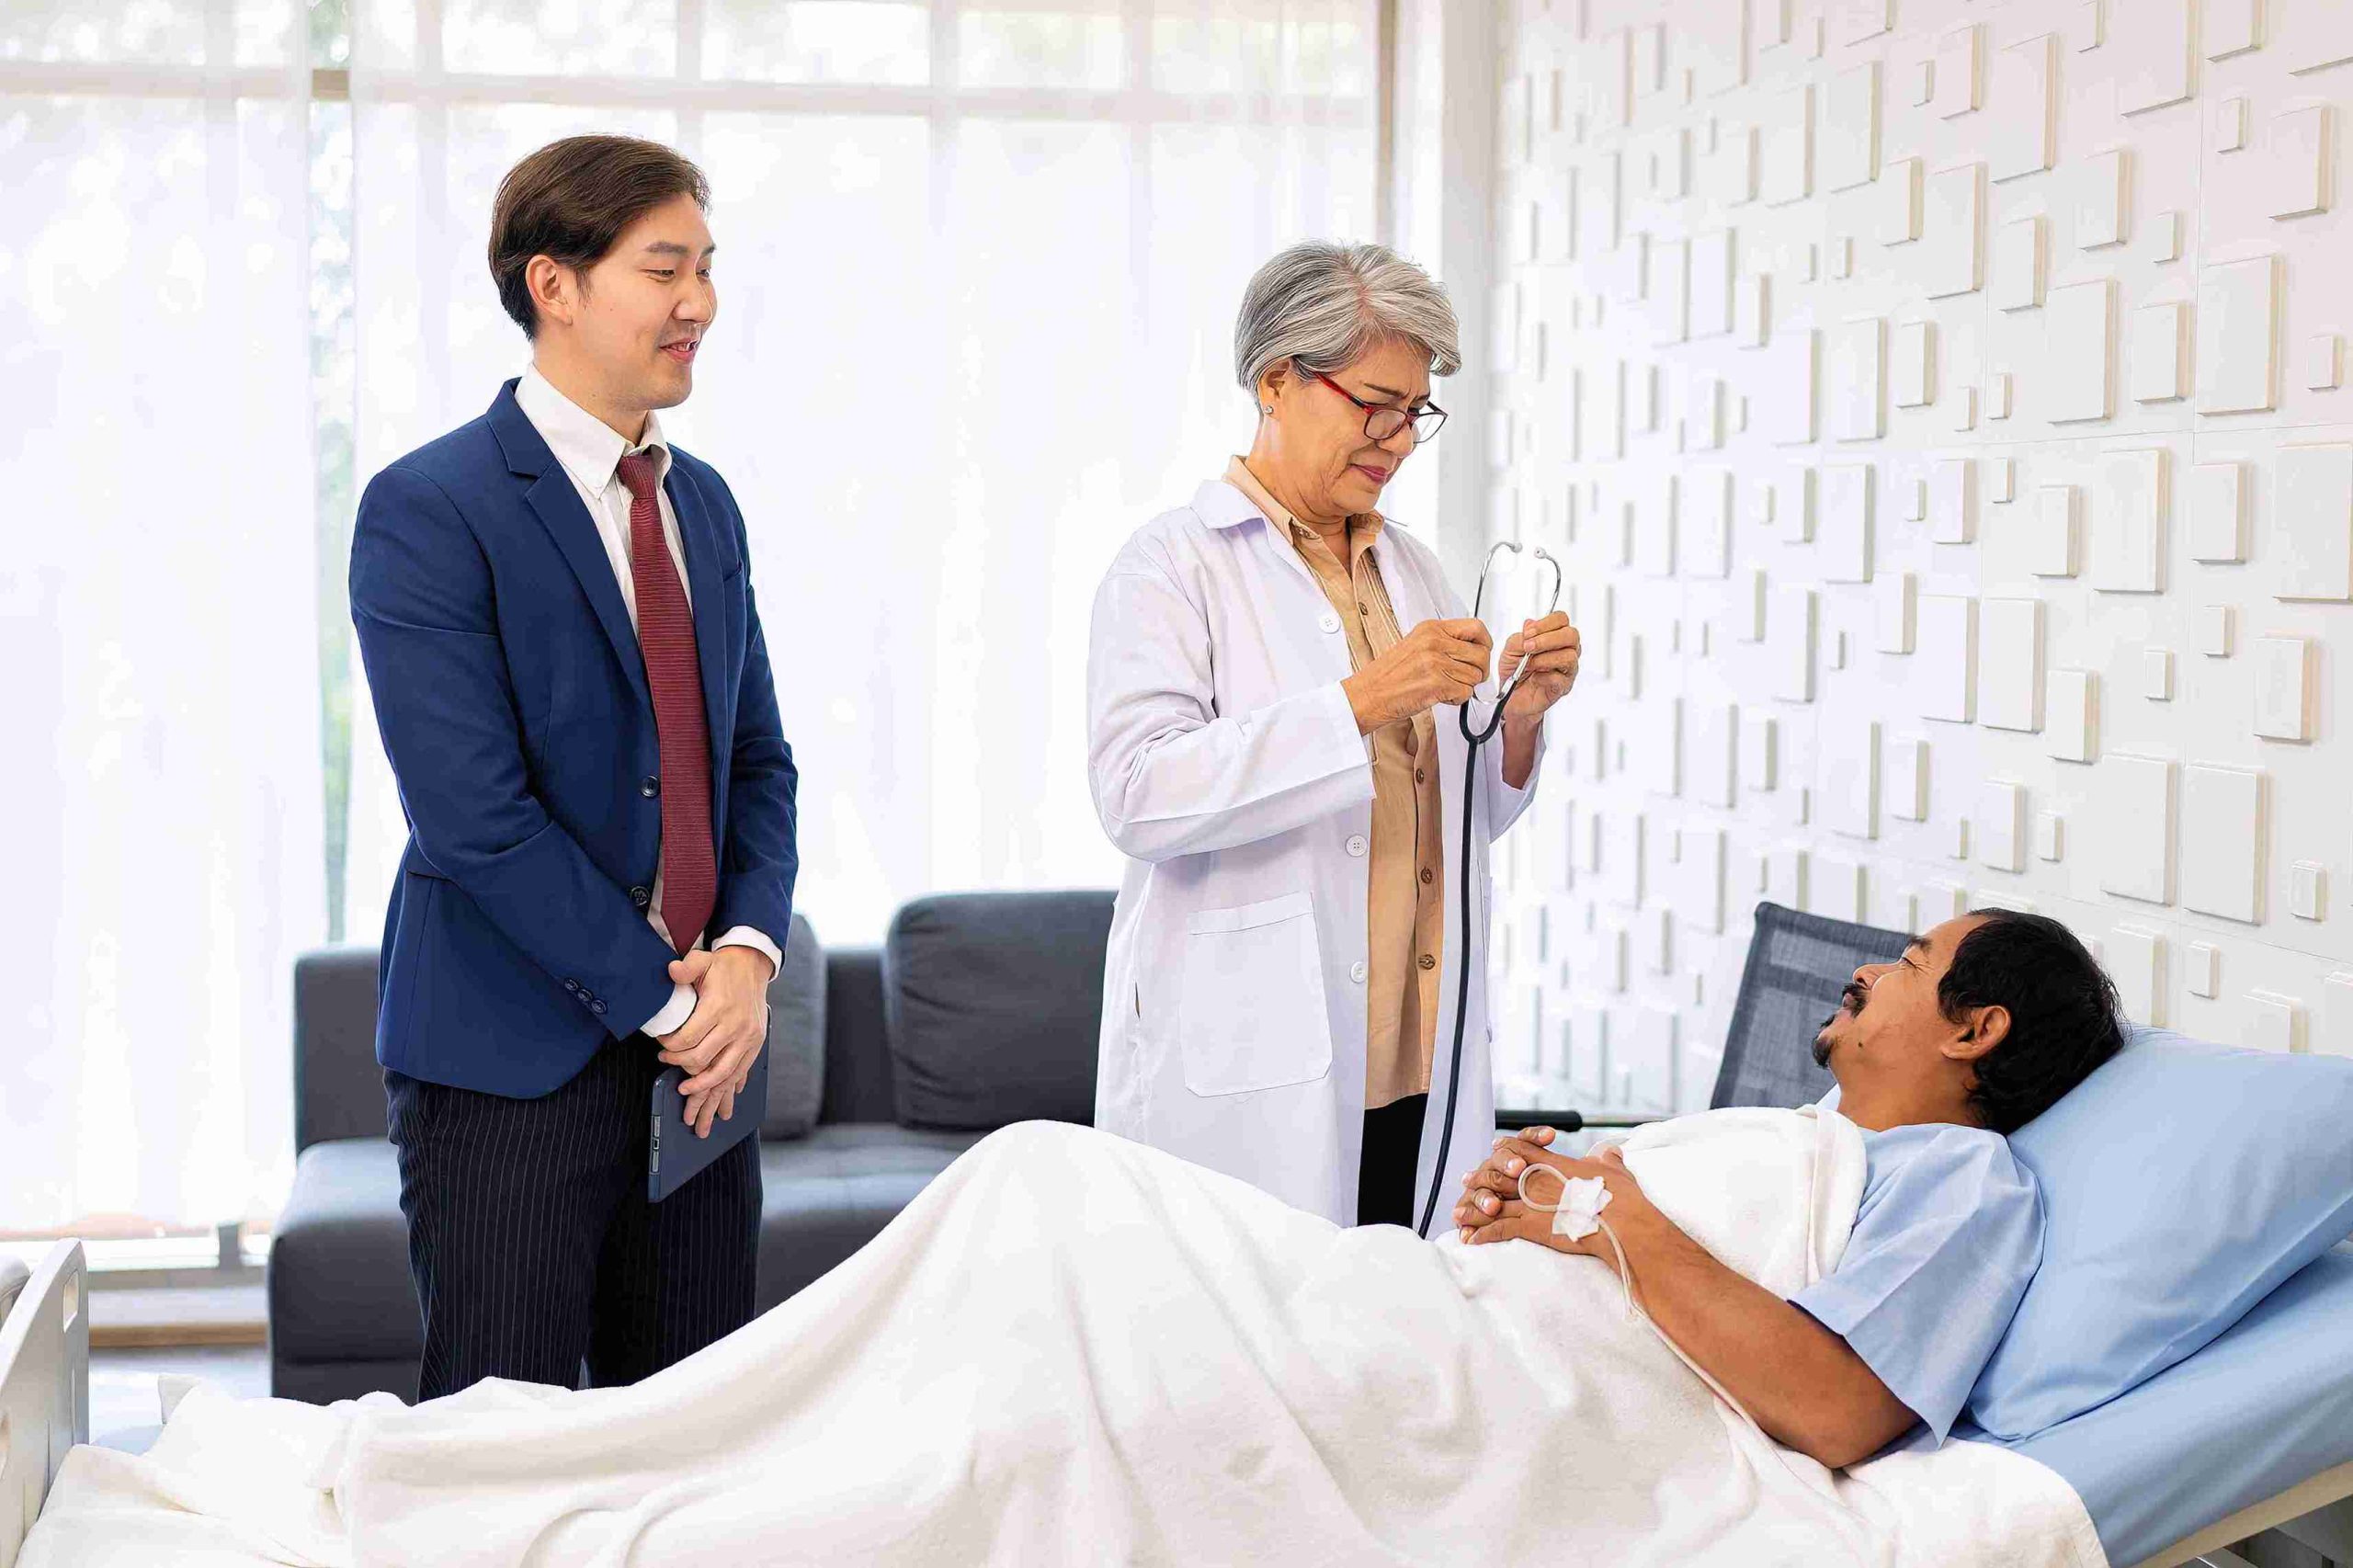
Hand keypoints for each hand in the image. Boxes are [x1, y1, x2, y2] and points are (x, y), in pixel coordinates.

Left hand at [652, 946, 772, 1138]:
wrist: (752, 966)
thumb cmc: (723, 967)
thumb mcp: (702, 960)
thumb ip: (685, 967)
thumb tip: (671, 972)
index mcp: (720, 1007)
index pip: (688, 1038)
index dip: (669, 1047)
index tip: (661, 1046)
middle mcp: (736, 1025)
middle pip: (701, 1058)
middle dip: (679, 1064)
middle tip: (665, 1061)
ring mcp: (748, 1037)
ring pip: (722, 1072)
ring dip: (702, 1086)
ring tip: (686, 1092)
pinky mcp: (755, 1044)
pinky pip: (738, 1072)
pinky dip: (724, 1085)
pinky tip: (713, 1092)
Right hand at [1341, 617, 1490, 732]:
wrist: (1367, 695)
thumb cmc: (1388, 675)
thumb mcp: (1416, 646)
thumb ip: (1443, 643)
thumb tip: (1473, 650)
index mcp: (1430, 629)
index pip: (1476, 627)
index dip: (1485, 643)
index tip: (1482, 653)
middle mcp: (1435, 641)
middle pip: (1481, 654)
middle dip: (1478, 671)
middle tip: (1465, 678)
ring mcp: (1436, 662)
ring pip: (1475, 676)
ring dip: (1464, 687)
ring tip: (1444, 687)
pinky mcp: (1437, 683)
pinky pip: (1465, 693)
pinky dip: (1456, 699)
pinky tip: (1440, 696)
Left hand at [1452, 1135, 1653, 1258]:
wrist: (1620, 1220)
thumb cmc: (1621, 1197)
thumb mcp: (1614, 1171)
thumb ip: (1607, 1160)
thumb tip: (1611, 1153)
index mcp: (1554, 1164)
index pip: (1522, 1149)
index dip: (1506, 1149)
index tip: (1495, 1147)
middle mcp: (1536, 1180)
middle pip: (1499, 1175)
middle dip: (1481, 1179)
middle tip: (1466, 1181)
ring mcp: (1531, 1203)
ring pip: (1493, 1203)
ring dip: (1474, 1209)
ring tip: (1458, 1214)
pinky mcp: (1531, 1226)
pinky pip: (1499, 1230)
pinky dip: (1483, 1234)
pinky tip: (1472, 1239)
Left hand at [1498, 612, 1580, 724]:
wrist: (1510, 696)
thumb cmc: (1515, 671)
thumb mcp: (1510, 649)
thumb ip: (1521, 637)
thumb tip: (1530, 625)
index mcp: (1554, 637)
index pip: (1561, 619)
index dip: (1545, 623)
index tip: (1528, 633)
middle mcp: (1565, 650)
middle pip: (1571, 635)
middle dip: (1547, 639)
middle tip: (1529, 647)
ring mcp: (1567, 669)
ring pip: (1569, 656)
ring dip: (1544, 659)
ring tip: (1529, 664)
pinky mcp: (1563, 687)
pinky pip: (1560, 678)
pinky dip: (1543, 676)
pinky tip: (1535, 678)